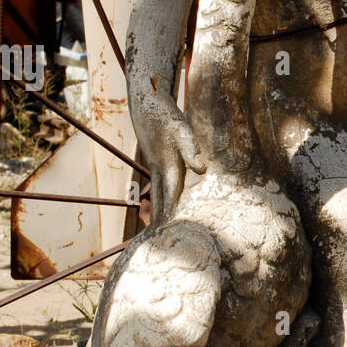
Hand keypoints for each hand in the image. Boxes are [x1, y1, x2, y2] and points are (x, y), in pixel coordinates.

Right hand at [129, 88, 204, 227]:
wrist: (145, 101)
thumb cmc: (165, 115)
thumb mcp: (182, 129)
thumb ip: (191, 149)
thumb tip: (201, 169)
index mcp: (168, 168)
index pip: (169, 200)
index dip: (169, 219)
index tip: (167, 238)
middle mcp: (160, 171)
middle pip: (160, 202)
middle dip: (159, 223)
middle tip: (157, 244)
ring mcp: (157, 166)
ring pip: (158, 194)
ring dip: (158, 212)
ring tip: (157, 231)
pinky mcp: (158, 161)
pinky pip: (159, 185)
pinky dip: (161, 198)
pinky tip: (163, 204)